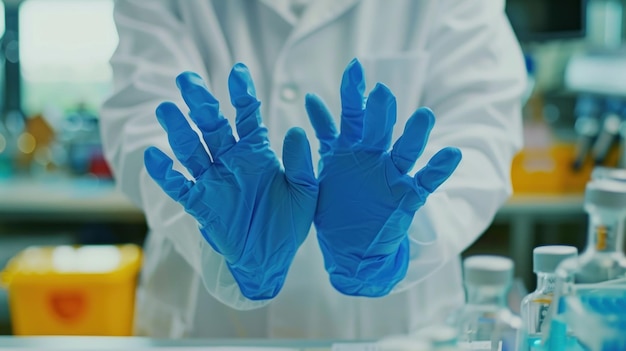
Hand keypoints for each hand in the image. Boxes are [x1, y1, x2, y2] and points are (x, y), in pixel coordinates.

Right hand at [144, 63, 317, 299]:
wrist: (271, 259)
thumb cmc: (289, 223)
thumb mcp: (305, 192)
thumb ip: (300, 164)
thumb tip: (296, 131)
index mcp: (257, 152)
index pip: (246, 115)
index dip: (241, 94)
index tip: (238, 72)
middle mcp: (231, 160)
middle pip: (212, 124)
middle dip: (200, 102)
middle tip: (187, 79)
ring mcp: (213, 180)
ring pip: (192, 149)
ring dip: (179, 130)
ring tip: (167, 109)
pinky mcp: (200, 203)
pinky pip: (179, 185)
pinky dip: (166, 172)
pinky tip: (155, 156)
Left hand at [305, 59, 461, 296]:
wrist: (349, 249)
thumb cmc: (335, 208)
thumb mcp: (320, 171)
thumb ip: (319, 139)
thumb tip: (310, 98)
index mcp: (351, 150)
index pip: (352, 115)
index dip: (352, 93)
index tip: (353, 69)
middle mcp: (373, 158)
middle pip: (379, 128)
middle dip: (380, 111)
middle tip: (381, 92)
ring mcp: (392, 176)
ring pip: (406, 151)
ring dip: (415, 135)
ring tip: (424, 117)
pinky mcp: (407, 198)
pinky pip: (426, 182)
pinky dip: (438, 169)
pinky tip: (451, 154)